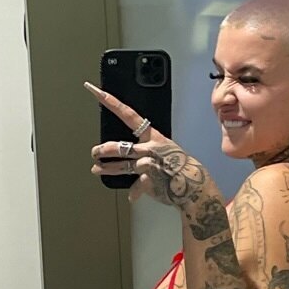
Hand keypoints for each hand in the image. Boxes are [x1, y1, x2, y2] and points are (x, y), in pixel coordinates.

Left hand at [86, 82, 213, 209]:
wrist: (193, 184)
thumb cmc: (179, 165)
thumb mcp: (165, 149)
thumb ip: (145, 150)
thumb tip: (129, 154)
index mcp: (153, 136)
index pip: (128, 115)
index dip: (111, 102)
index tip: (96, 91)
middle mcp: (149, 148)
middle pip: (119, 146)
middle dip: (103, 150)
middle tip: (94, 152)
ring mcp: (148, 165)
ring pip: (121, 166)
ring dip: (107, 168)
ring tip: (96, 168)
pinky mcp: (149, 181)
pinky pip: (135, 187)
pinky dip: (134, 193)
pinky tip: (132, 196)